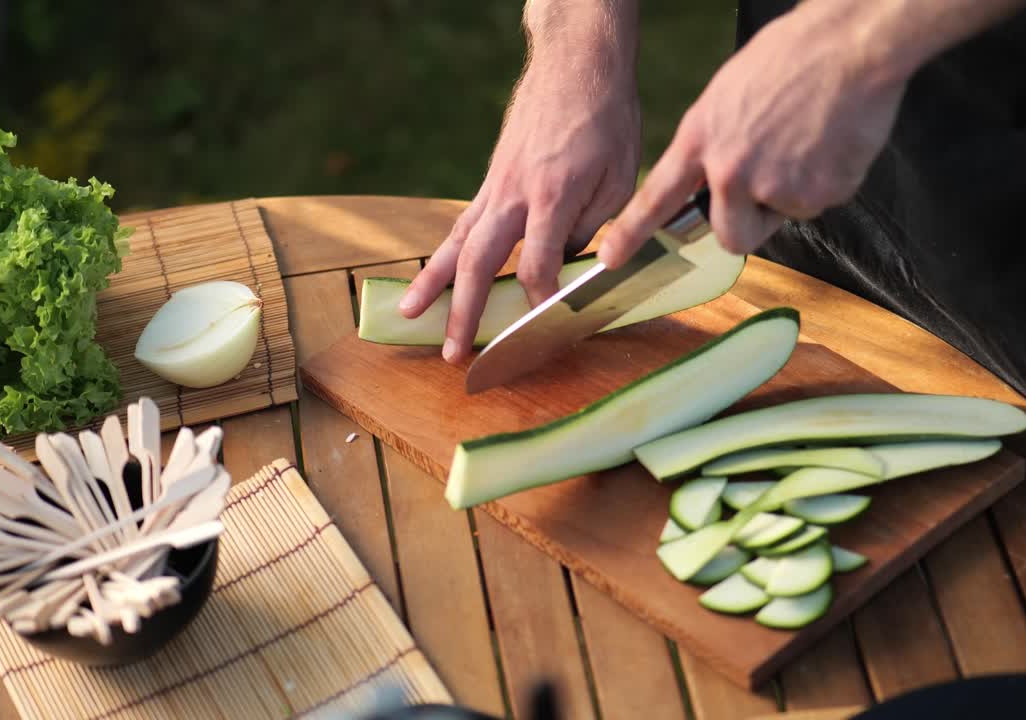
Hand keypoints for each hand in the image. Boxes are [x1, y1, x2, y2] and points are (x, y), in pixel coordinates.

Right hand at [399, 52, 639, 362]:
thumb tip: (565, 265)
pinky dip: (446, 253)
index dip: (541, 300)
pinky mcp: (492, 180)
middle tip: (451, 351)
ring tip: (407, 314)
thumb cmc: (607, 120)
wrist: (577, 65)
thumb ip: (589, 227)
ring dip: (431, 282)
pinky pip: (463, 223)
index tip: (549, 325)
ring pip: (455, 242)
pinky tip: (434, 276)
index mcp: (551, 196)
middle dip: (461, 311)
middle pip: (477, 261)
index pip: (536, 265)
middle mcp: (514, 195)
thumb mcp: (619, 177)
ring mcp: (496, 186)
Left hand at [599, 1, 908, 266]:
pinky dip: (828, 182)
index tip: (610, 257)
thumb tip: (716, 176)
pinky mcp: (814, 194)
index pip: (657, 195)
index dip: (632, 232)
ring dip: (795, 195)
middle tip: (772, 190)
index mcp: (702, 137)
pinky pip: (819, 205)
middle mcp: (729, 168)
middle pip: (729, 235)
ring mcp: (771, 185)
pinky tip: (832, 143)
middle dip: (750, 223)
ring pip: (781, 217)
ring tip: (808, 143)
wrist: (852, 44)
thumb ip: (717, 139)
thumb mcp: (730, 93)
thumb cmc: (796, 56)